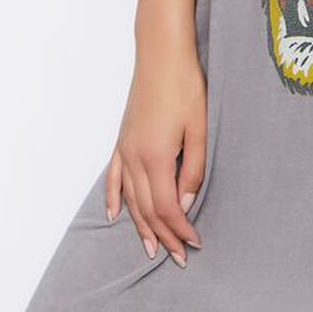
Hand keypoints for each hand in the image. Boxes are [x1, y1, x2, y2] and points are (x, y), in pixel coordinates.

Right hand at [105, 42, 205, 265]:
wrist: (161, 54)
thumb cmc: (185, 86)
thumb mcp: (199, 128)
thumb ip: (193, 170)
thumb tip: (185, 204)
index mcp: (156, 157)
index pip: (167, 207)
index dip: (180, 229)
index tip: (195, 244)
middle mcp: (135, 158)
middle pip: (148, 209)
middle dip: (164, 236)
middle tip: (178, 257)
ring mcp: (125, 149)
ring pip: (130, 198)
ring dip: (141, 226)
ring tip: (151, 248)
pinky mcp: (122, 139)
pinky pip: (113, 177)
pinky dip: (112, 198)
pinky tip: (114, 215)